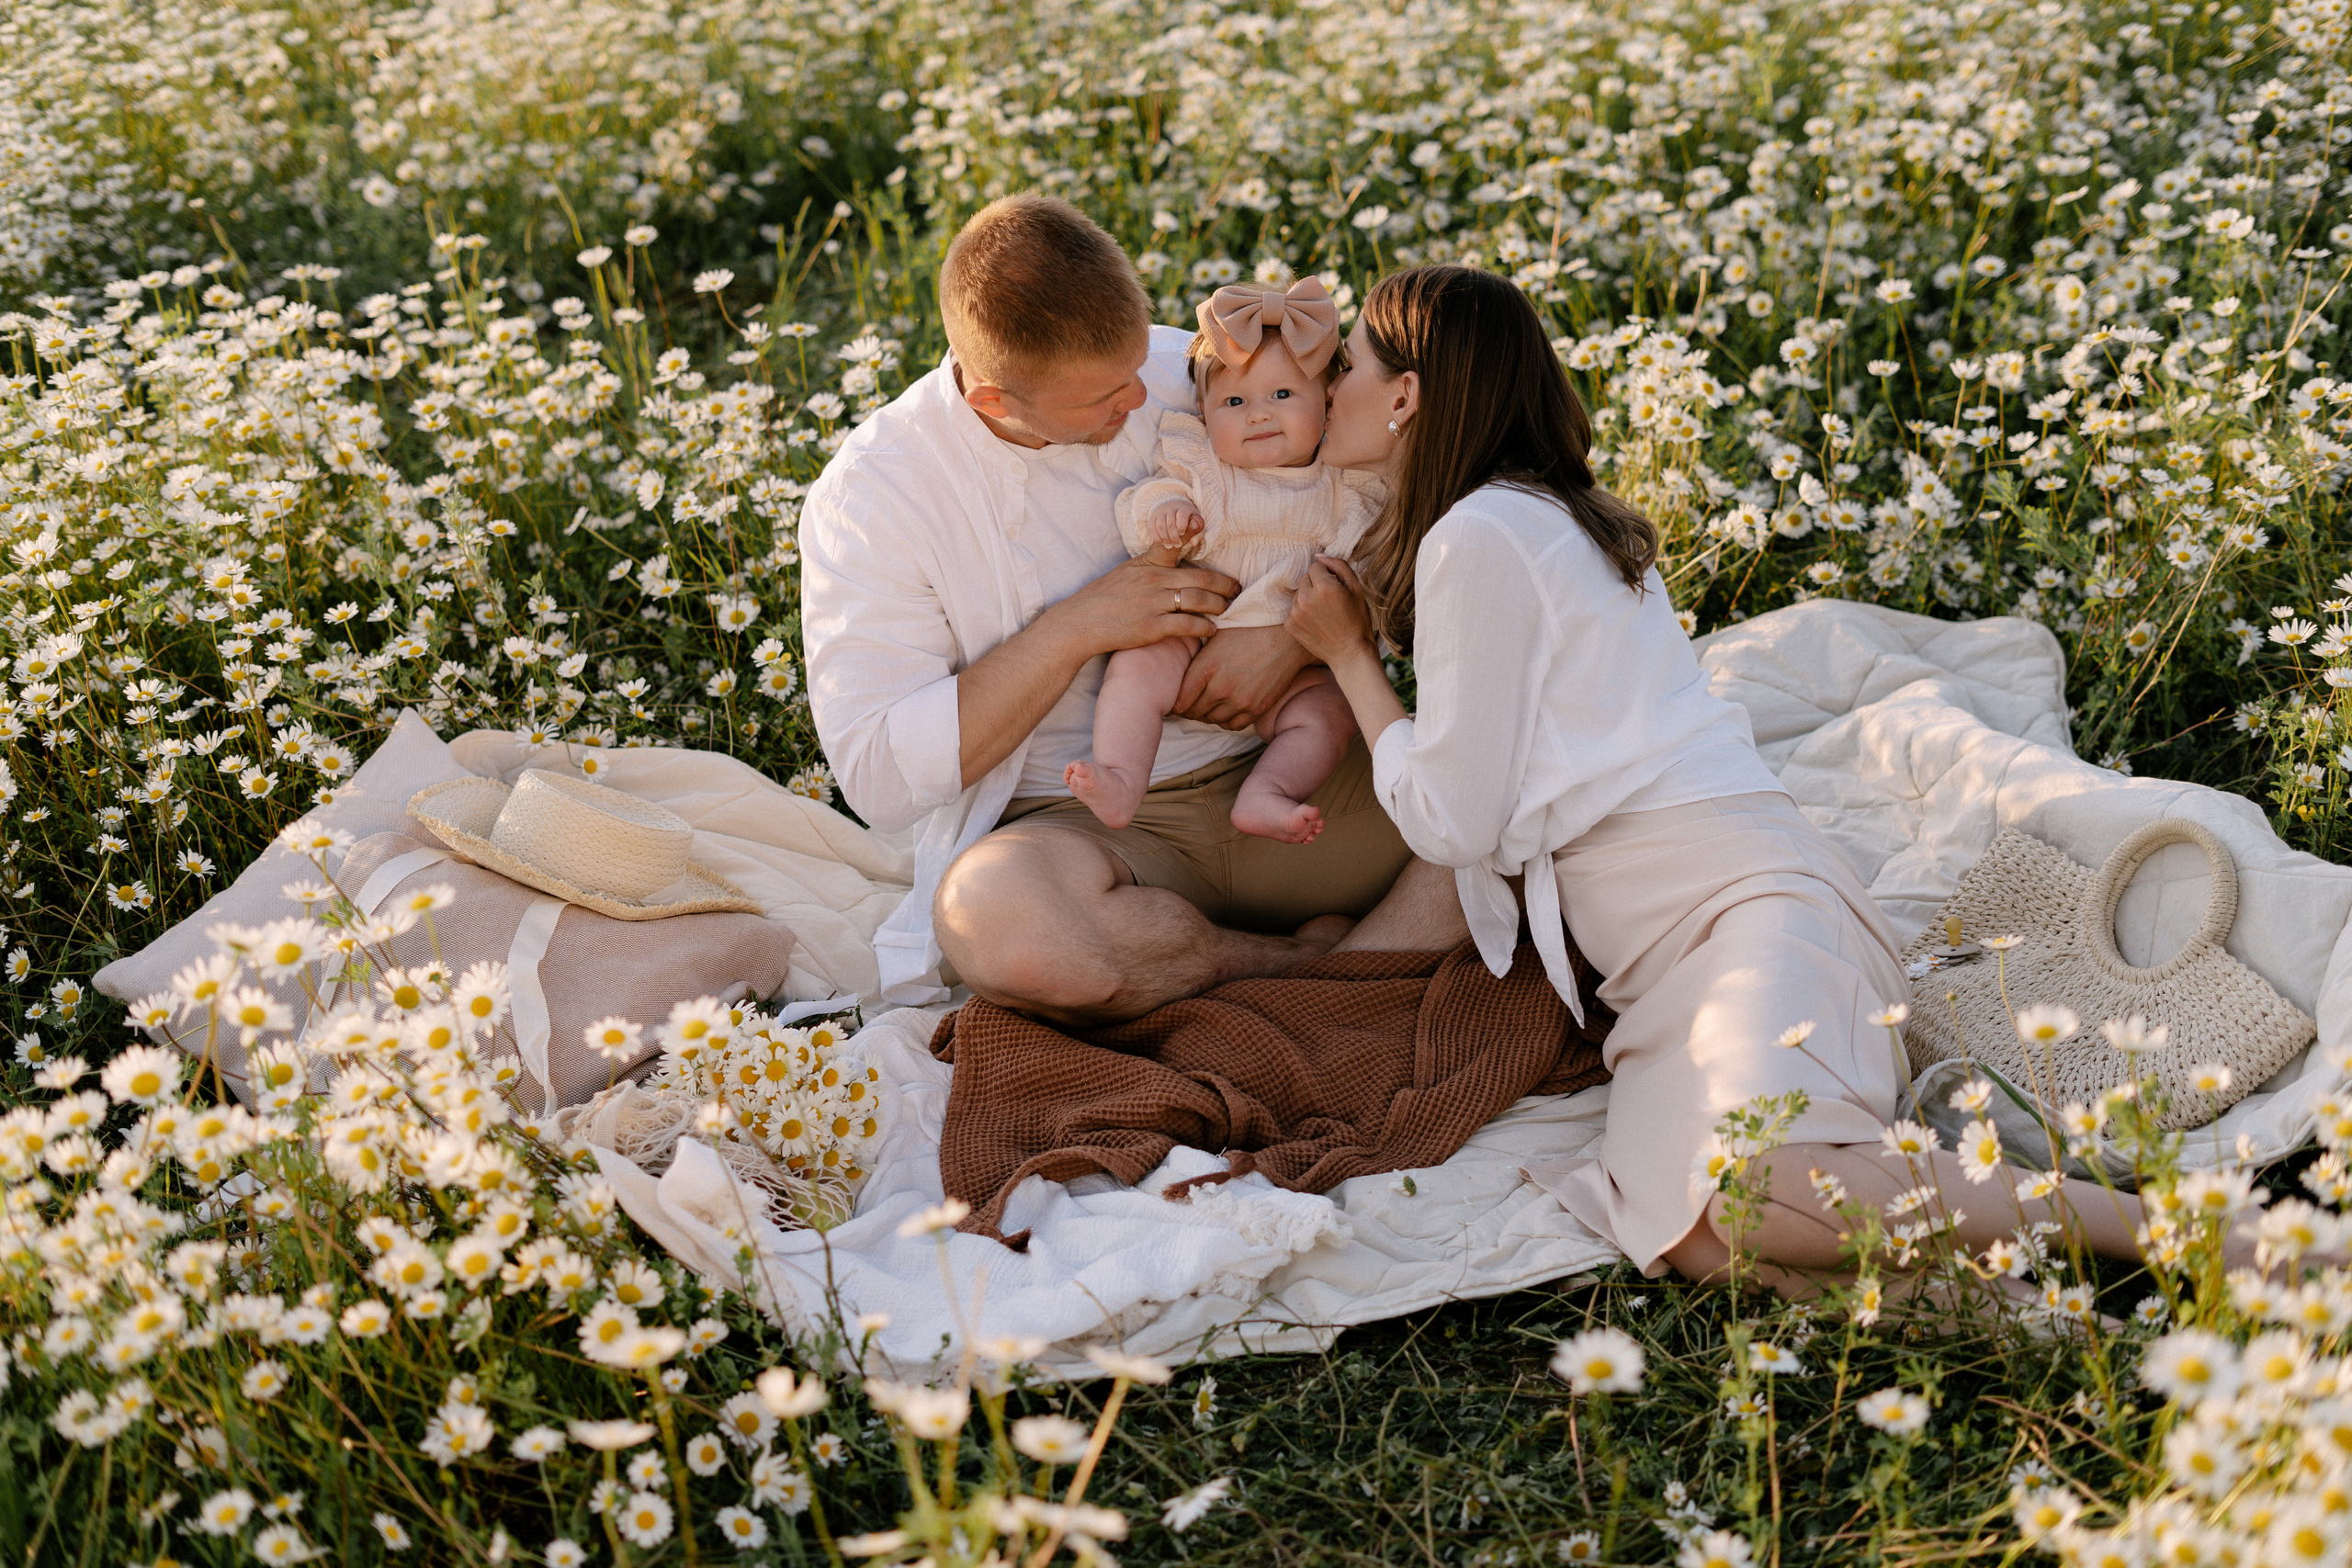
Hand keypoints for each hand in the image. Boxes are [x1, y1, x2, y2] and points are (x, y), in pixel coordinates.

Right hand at [1038, 550, 1239, 655]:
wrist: (1081, 622)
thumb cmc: (1104, 597)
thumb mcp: (1128, 570)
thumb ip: (1154, 560)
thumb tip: (1177, 550)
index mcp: (1149, 565)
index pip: (1179, 546)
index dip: (1200, 541)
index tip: (1216, 546)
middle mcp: (1154, 581)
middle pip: (1201, 579)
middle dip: (1224, 585)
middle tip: (1237, 591)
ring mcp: (1153, 604)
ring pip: (1198, 600)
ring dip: (1218, 606)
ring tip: (1227, 610)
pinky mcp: (1152, 627)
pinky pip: (1186, 625)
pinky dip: (1203, 627)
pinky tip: (1211, 629)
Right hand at [1145, 502, 1205, 553]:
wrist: (1175, 510)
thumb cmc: (1188, 520)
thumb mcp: (1196, 524)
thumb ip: (1197, 533)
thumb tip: (1194, 542)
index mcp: (1184, 507)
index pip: (1182, 514)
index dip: (1182, 525)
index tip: (1182, 533)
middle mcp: (1172, 507)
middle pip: (1170, 522)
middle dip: (1174, 536)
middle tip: (1177, 545)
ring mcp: (1161, 511)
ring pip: (1160, 525)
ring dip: (1165, 538)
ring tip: (1169, 546)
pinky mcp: (1153, 517)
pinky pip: (1152, 527)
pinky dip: (1156, 536)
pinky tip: (1161, 542)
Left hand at [1173, 623, 1312, 729]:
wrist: (1284, 637)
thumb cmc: (1248, 630)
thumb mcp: (1215, 637)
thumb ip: (1197, 658)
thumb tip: (1179, 671)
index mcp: (1206, 667)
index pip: (1180, 701)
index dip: (1176, 704)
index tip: (1177, 703)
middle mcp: (1221, 687)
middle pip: (1194, 712)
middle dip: (1190, 710)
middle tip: (1191, 705)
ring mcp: (1240, 700)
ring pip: (1213, 720)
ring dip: (1208, 715)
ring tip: (1209, 706)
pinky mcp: (1257, 708)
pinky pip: (1233, 725)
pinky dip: (1226, 720)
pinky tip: (1226, 710)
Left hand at [1285, 555, 1376, 667]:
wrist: (1350, 653)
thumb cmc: (1357, 620)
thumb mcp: (1357, 588)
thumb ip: (1339, 566)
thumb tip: (1320, 556)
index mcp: (1324, 587)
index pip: (1315, 567)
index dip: (1327, 576)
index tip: (1336, 589)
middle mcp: (1305, 598)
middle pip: (1305, 578)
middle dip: (1316, 585)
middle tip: (1330, 601)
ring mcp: (1295, 613)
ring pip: (1298, 593)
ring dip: (1308, 598)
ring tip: (1323, 613)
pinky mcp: (1289, 625)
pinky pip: (1293, 608)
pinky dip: (1302, 612)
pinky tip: (1316, 622)